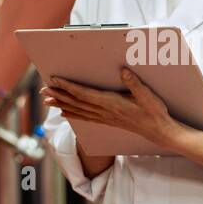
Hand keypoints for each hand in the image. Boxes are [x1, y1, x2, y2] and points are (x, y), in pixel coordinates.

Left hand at [41, 69, 179, 148]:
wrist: (159, 132)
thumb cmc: (154, 113)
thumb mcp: (147, 96)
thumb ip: (134, 83)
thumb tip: (123, 70)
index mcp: (112, 103)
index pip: (85, 94)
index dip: (68, 87)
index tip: (55, 81)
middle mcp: (105, 112)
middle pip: (77, 102)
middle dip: (59, 95)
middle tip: (43, 90)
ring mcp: (106, 118)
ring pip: (78, 111)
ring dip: (62, 105)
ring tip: (48, 101)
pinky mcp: (108, 121)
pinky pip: (85, 117)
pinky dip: (73, 114)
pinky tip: (65, 113)